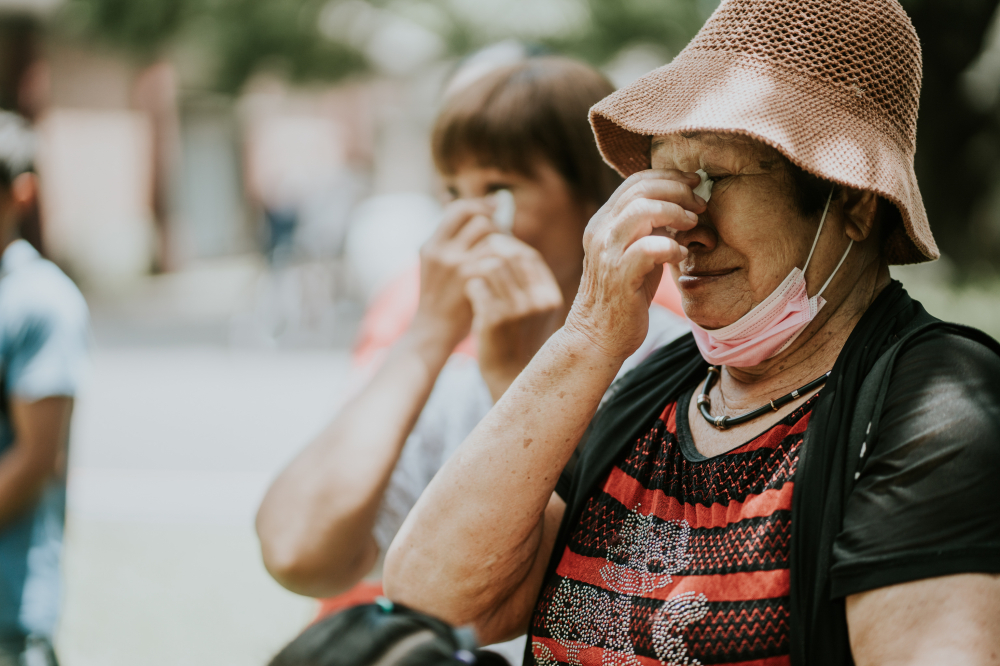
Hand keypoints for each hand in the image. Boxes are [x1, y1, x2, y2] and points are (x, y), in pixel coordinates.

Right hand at [411, 199, 496, 352]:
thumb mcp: (436, 267)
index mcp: (431, 245)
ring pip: (491, 236)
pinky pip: (496, 256)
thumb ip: (452, 244)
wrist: (433, 332)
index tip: (495, 207)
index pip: (458, 209)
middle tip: (506, 238)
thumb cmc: (441, 301)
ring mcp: (454, 263)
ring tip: (510, 254)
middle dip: (498, 226)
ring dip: (506, 243)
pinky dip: (507, 259)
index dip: (479, 205)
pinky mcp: (469, 277)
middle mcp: (440, 250)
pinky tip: (512, 268)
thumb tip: (482, 215)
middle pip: (479, 220)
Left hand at [462, 234, 564, 401]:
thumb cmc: (518, 341)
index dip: (510, 247)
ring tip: (473, 279)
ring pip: (491, 266)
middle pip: (511, 255)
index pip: (530, 256)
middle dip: (490, 251)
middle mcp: (538, 301)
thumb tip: (510, 248)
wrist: (508, 378)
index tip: (494, 248)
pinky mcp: (495, 319)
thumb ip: (529, 283)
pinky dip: (469, 287)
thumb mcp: (535, 312)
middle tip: (476, 256)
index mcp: (550, 296)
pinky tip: (469, 296)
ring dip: (477, 269)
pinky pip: (476, 285)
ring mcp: (517, 310)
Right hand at [565, 169, 704, 359]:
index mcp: (603, 222)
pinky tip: (682, 255)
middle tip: (700, 205)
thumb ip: (653, 229)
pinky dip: (672, 246)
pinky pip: (649, 248)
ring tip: (693, 225)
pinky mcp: (619, 277)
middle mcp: (600, 232)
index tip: (694, 183)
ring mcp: (607, 254)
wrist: (598, 337)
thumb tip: (687, 207)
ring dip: (676, 213)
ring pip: (642, 211)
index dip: (668, 177)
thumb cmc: (626, 295)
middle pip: (641, 190)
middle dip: (678, 191)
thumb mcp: (637, 253)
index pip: (635, 182)